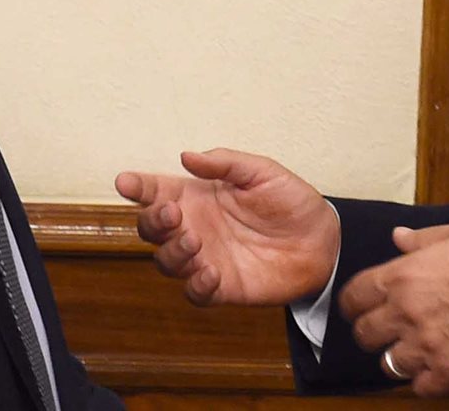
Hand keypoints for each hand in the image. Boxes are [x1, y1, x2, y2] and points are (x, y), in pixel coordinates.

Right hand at [115, 148, 339, 306]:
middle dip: (152, 221)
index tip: (126, 182)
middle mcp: (194, 226)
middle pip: (151, 229)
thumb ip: (225, 163)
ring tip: (196, 240)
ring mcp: (205, 258)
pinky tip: (210, 271)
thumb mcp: (261, 171)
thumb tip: (186, 156)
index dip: (137, 187)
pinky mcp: (221, 287)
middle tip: (172, 212)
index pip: (156, 191)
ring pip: (166, 262)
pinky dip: (196, 284)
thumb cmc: (289, 200)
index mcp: (198, 196)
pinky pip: (195, 293)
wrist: (322, 239)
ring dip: (173, 252)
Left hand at [340, 220, 448, 396]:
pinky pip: (419, 387)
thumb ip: (422, 238)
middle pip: (364, 333)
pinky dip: (424, 380)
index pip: (354, 296)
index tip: (358, 307)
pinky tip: (435, 367)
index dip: (353, 303)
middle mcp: (406, 312)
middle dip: (371, 331)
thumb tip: (397, 236)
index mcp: (403, 276)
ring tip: (412, 349)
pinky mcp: (448, 372)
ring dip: (397, 357)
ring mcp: (426, 346)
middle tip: (385, 330)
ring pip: (388, 364)